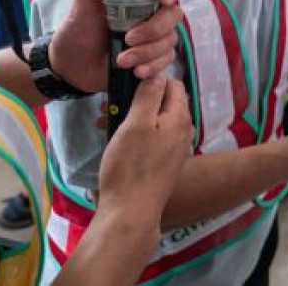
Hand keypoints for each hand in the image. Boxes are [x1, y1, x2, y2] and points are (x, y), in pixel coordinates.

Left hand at [50, 0, 182, 91]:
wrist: (70, 65)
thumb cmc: (78, 29)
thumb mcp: (81, 3)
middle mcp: (153, 14)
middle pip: (174, 15)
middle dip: (154, 29)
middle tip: (128, 38)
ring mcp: (156, 38)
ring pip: (170, 41)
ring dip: (147, 52)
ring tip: (122, 61)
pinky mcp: (155, 59)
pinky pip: (166, 62)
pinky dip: (152, 67)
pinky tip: (136, 72)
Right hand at [95, 77, 192, 223]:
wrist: (131, 212)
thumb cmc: (130, 167)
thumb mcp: (135, 124)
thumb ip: (148, 96)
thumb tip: (157, 75)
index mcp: (179, 118)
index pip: (172, 84)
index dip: (150, 80)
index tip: (126, 84)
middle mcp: (182, 132)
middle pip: (162, 103)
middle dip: (136, 100)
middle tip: (109, 106)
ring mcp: (174, 149)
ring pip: (154, 121)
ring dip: (131, 117)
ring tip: (105, 122)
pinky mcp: (163, 163)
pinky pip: (151, 139)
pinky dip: (134, 135)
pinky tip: (115, 141)